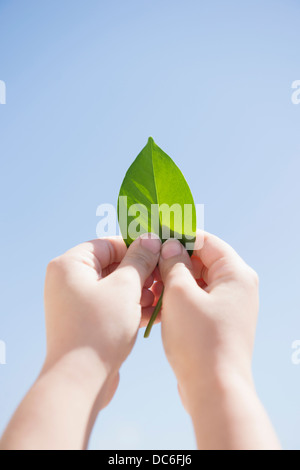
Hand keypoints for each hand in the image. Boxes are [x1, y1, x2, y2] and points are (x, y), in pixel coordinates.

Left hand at [44, 234, 160, 404]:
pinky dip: (131, 306)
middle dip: (141, 272)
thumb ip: (139, 260)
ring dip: (139, 290)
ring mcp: (76, 303)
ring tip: (161, 297)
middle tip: (164, 276)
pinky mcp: (86, 322)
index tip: (160, 251)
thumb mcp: (125, 288)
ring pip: (115, 287)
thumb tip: (150, 239)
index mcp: (70, 265)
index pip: (107, 245)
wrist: (80, 380)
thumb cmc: (100, 328)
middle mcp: (69, 281)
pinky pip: (112, 305)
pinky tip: (155, 313)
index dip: (136, 247)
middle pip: (112, 265)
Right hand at [157, 231, 279, 448]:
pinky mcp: (218, 323)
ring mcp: (228, 306)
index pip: (207, 241)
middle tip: (147, 261)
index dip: (179, 236)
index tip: (155, 234)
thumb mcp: (180, 293)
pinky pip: (196, 302)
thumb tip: (171, 245)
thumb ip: (174, 263)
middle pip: (202, 261)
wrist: (213, 389)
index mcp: (236, 274)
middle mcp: (237, 287)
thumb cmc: (198, 339)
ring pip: (196, 282)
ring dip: (172, 282)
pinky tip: (154, 306)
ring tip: (147, 285)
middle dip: (173, 261)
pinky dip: (177, 300)